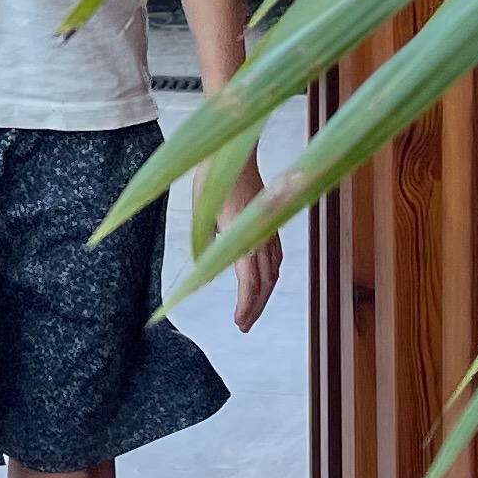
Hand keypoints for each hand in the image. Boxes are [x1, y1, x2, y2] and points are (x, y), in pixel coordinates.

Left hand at [218, 158, 284, 329]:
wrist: (235, 152)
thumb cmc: (214, 179)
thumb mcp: (202, 212)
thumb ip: (207, 243)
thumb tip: (206, 272)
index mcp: (243, 234)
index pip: (249, 280)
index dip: (246, 305)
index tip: (238, 322)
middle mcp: (261, 234)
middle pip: (265, 282)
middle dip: (255, 307)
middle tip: (243, 325)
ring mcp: (269, 229)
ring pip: (273, 271)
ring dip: (263, 294)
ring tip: (250, 311)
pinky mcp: (270, 223)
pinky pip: (276, 257)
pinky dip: (269, 276)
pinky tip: (262, 284)